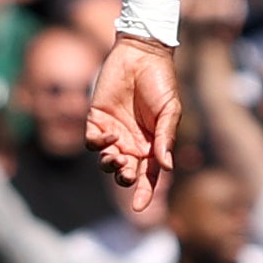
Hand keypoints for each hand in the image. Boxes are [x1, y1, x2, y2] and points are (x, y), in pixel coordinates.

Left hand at [90, 33, 182, 208]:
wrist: (141, 54)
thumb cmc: (161, 82)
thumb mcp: (170, 111)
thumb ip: (166, 138)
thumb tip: (166, 167)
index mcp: (153, 145)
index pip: (148, 176)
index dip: (144, 193)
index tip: (138, 208)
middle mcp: (132, 143)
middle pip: (126, 172)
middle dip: (125, 177)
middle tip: (127, 171)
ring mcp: (114, 132)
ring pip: (106, 161)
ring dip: (110, 165)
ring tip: (116, 156)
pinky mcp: (96, 119)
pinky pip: (92, 141)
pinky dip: (98, 144)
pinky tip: (109, 137)